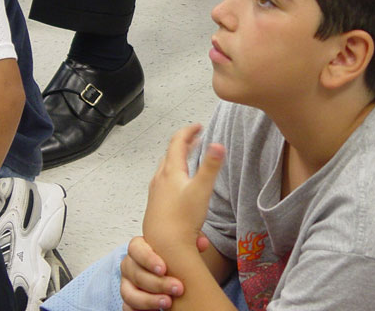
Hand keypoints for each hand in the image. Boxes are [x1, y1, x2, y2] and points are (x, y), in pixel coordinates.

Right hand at [121, 234, 210, 309]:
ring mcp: (127, 283)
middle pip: (136, 273)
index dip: (148, 259)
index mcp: (138, 248)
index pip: (135, 248)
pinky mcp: (129, 299)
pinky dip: (138, 310)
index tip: (164, 269)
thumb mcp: (181, 245)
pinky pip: (127, 307)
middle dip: (157, 283)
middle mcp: (129, 265)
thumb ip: (190, 241)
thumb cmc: (172, 256)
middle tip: (178, 288)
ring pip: (129, 293)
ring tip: (169, 303)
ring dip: (149, 300)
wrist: (168, 271)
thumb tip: (202, 243)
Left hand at [142, 123, 225, 259]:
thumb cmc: (182, 220)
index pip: (177, 142)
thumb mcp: (202, 189)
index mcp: (170, 171)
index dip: (189, 131)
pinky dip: (174, 174)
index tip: (198, 126)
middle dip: (184, 143)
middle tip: (196, 139)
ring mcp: (156, 192)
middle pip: (171, 153)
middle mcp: (160, 179)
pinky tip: (181, 186)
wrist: (166, 248)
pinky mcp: (156, 205)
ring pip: (166, 168)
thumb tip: (218, 145)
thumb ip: (211, 166)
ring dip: (178, 158)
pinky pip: (164, 182)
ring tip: (189, 158)